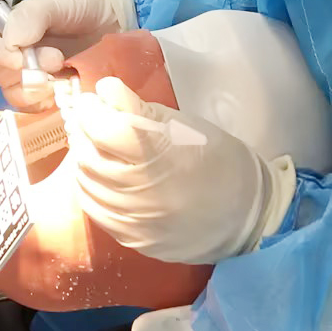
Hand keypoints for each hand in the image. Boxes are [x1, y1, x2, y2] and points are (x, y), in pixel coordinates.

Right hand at [0, 0, 136, 109]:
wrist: (110, 16)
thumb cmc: (78, 3)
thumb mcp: (55, 1)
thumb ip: (30, 16)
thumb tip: (11, 41)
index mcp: (4, 31)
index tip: (24, 56)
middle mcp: (11, 56)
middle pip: (0, 76)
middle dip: (29, 71)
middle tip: (58, 59)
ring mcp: (29, 78)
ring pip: (17, 96)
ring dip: (40, 89)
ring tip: (65, 74)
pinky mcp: (48, 94)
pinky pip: (38, 108)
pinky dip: (51, 102)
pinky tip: (68, 87)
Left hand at [70, 77, 297, 264]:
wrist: (247, 216)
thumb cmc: (220, 161)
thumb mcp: (185, 125)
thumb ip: (139, 108)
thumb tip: (104, 89)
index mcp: (159, 156)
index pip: (103, 129)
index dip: (90, 111)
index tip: (92, 102)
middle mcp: (142, 192)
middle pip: (88, 156)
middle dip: (84, 133)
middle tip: (93, 122)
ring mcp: (136, 222)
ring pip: (86, 185)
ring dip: (84, 160)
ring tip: (96, 147)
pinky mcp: (133, 241)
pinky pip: (95, 212)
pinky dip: (91, 189)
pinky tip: (101, 177)